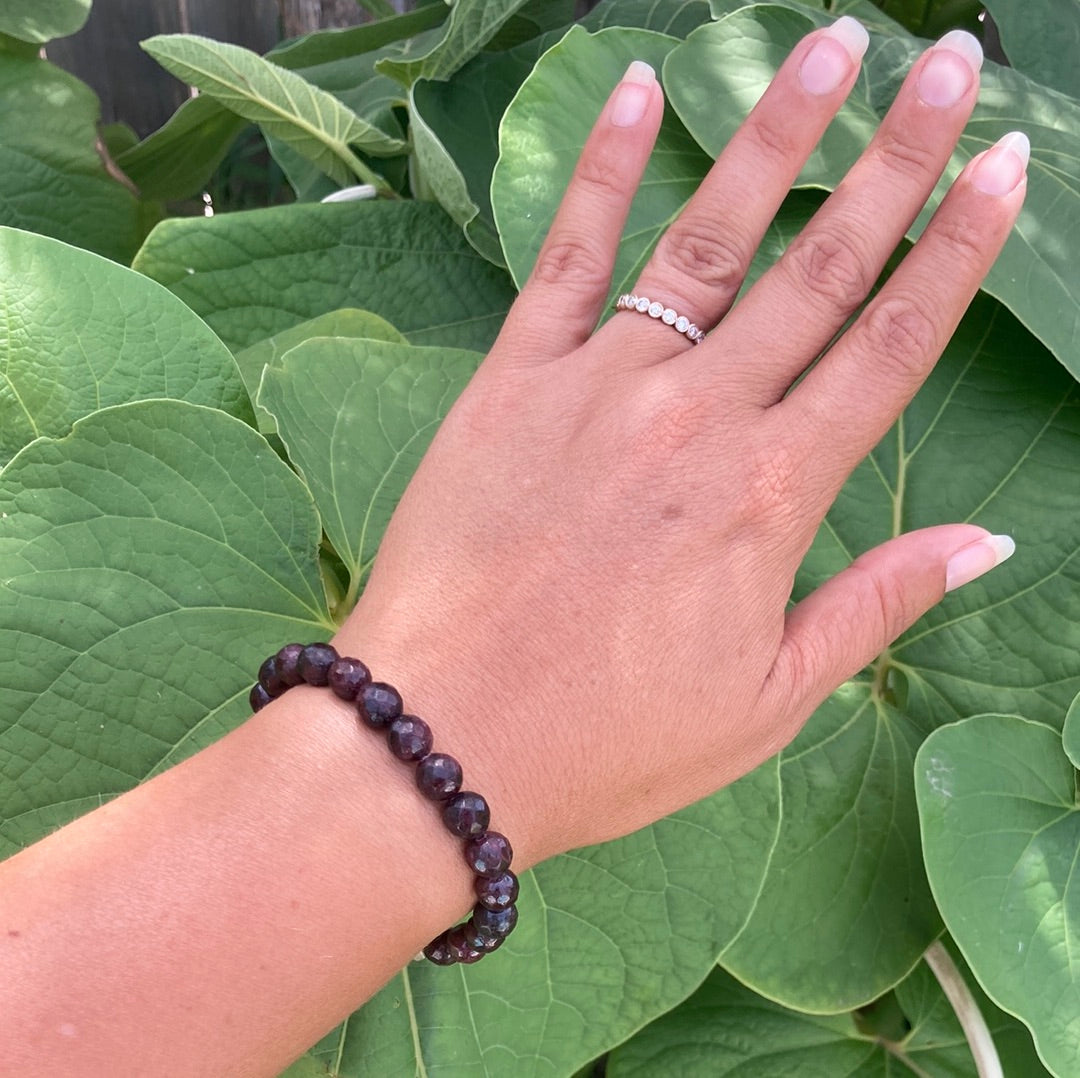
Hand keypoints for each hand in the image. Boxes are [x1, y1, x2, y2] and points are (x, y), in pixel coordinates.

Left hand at [334, 18, 1024, 868]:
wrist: (444, 736)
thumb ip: (875, 605)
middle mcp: (698, 417)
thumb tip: (985, 544)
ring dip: (774, 134)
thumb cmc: (608, 737)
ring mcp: (600, 387)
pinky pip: (567, 256)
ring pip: (709, 237)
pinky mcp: (512, 382)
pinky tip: (639, 90)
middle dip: (895, 158)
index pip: (891, 346)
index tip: (1001, 168)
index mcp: (772, 495)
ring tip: (831, 47)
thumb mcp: (767, 701)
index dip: (956, 250)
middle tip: (950, 64)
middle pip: (820, 268)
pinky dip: (603, 170)